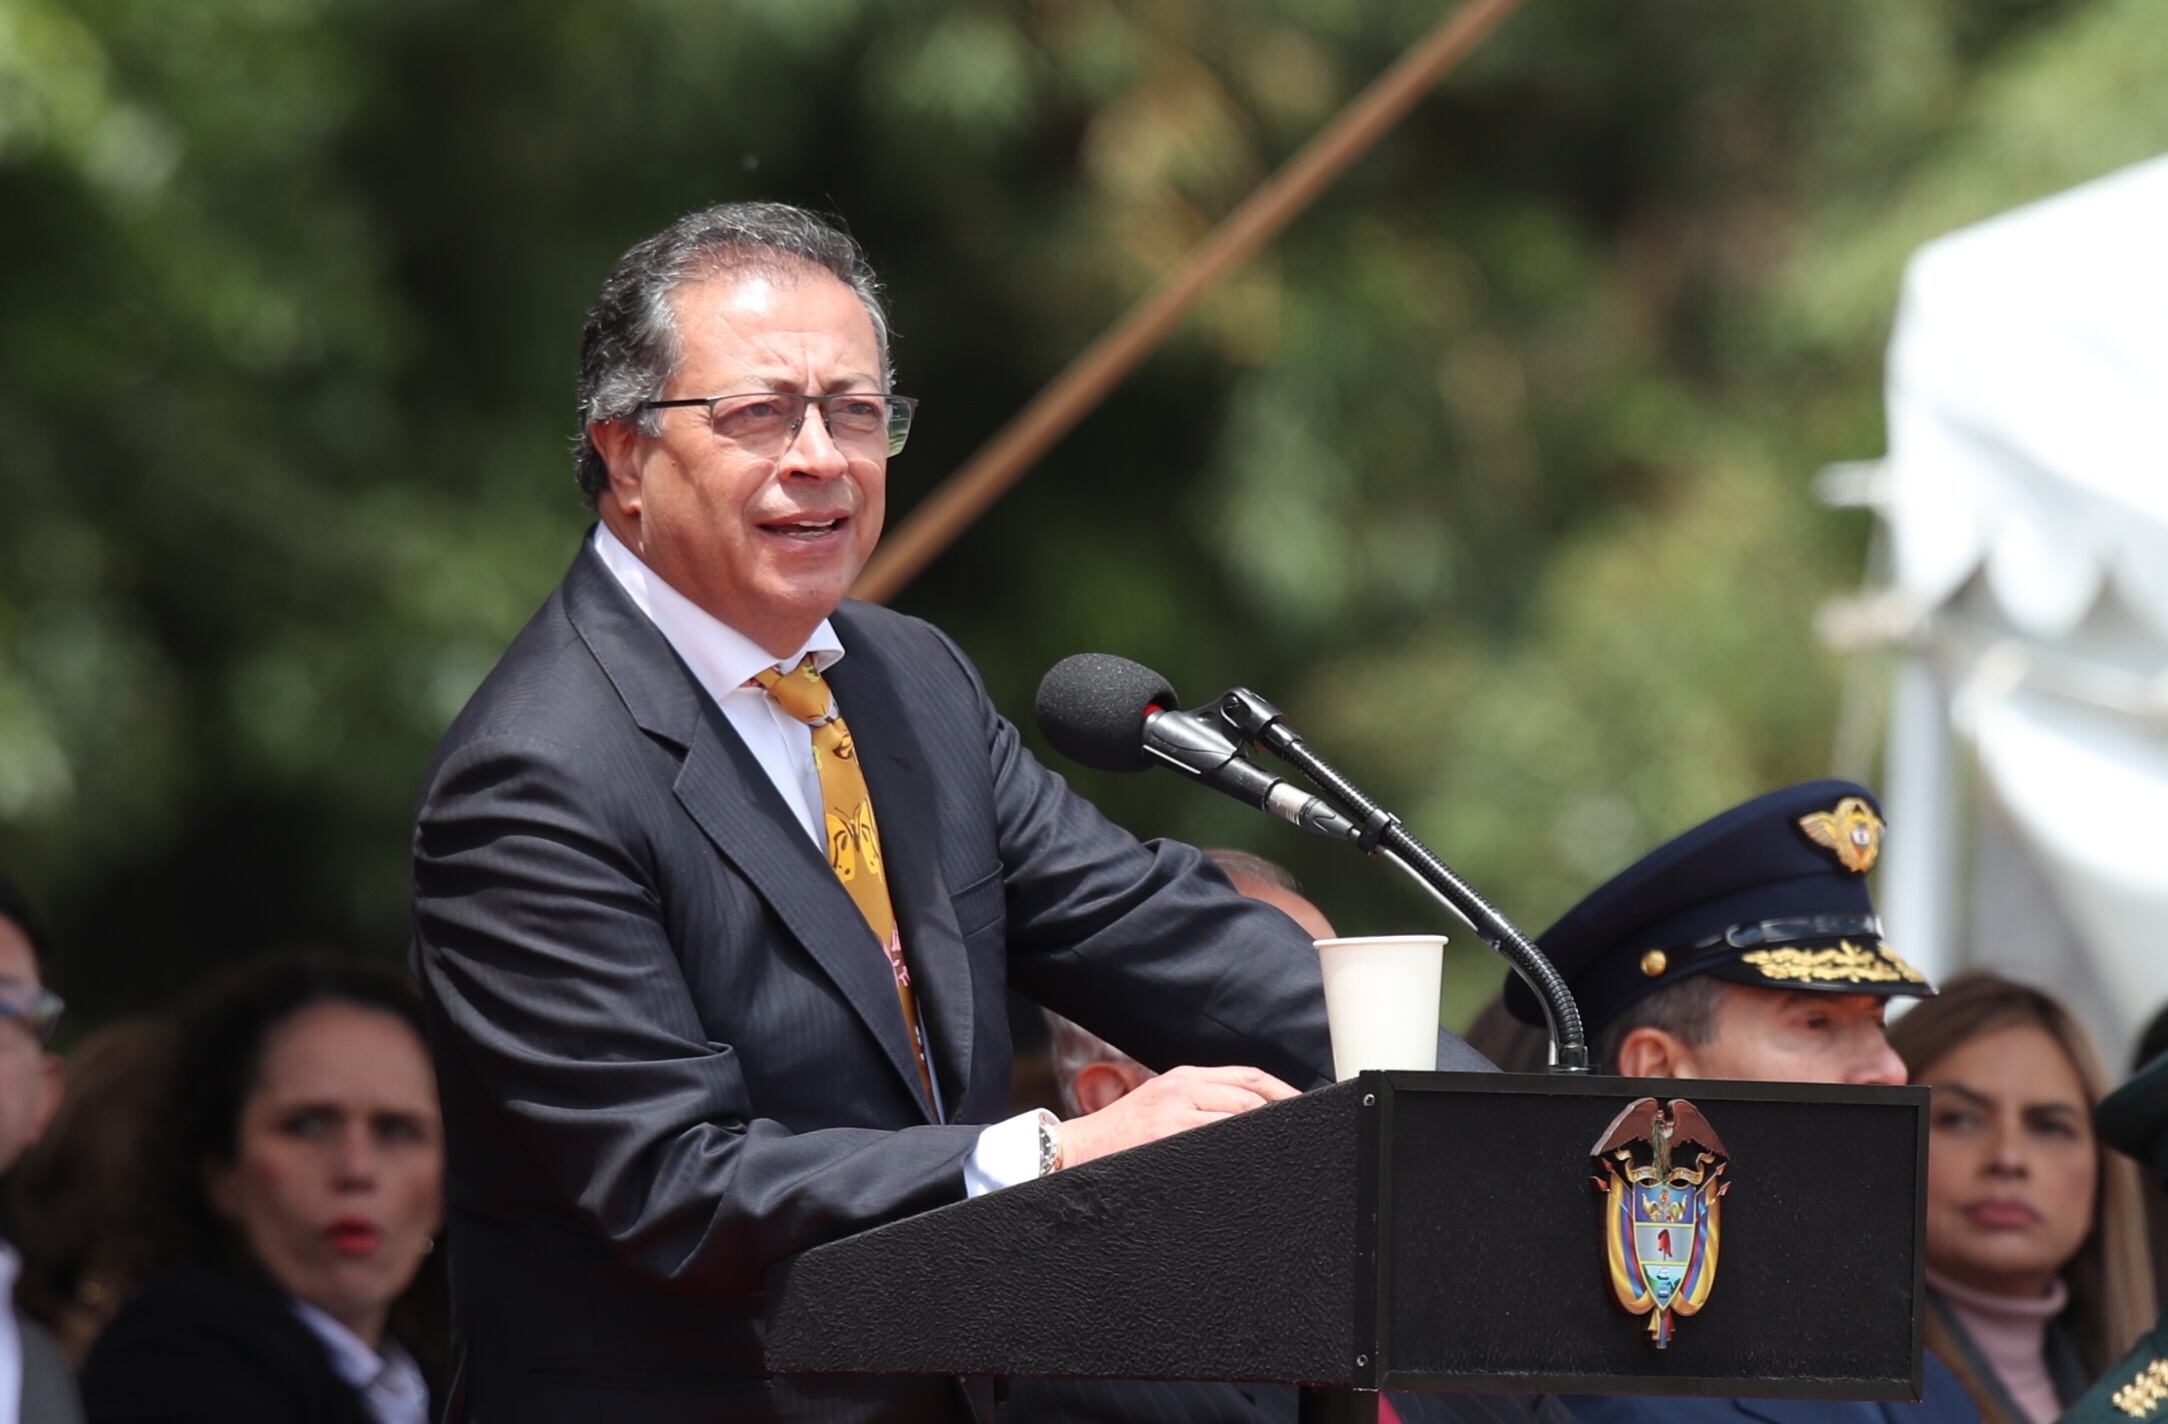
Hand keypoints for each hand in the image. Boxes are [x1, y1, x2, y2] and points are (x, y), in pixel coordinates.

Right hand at [1055, 1064, 1300, 1168]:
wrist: (1073, 1152)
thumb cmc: (1118, 1138)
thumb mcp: (1159, 1106)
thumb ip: (1197, 1104)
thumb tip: (1247, 1117)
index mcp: (1183, 1078)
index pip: (1248, 1076)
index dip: (1283, 1092)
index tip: (1305, 1108)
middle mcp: (1182, 1088)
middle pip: (1252, 1094)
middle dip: (1284, 1112)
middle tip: (1306, 1132)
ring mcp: (1175, 1112)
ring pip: (1241, 1115)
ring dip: (1268, 1133)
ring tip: (1285, 1150)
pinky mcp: (1168, 1136)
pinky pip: (1218, 1138)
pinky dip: (1242, 1147)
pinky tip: (1253, 1163)